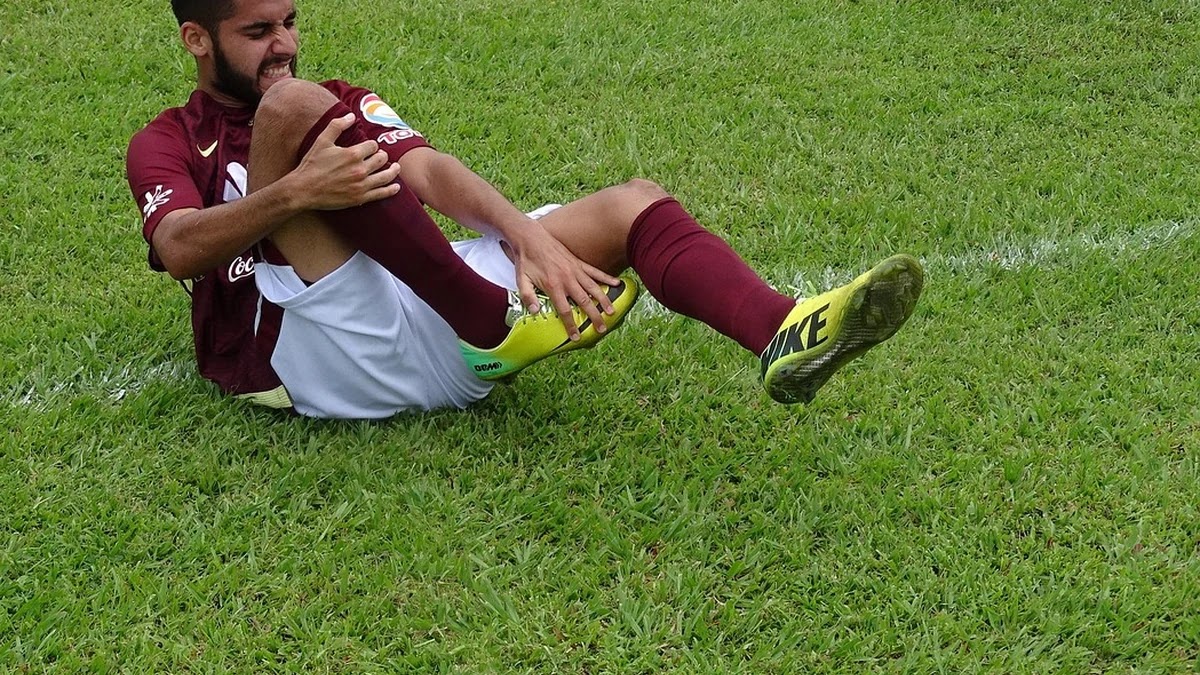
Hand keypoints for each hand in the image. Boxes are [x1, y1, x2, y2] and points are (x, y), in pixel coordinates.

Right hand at [292, 114, 402, 209]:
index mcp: (352, 154)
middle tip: (382, 157)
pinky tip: (397, 187)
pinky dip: (391, 190)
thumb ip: (337, 126)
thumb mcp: (322, 141)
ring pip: (386, 176)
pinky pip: (381, 193)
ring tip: (396, 167)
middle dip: (382, 156)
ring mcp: (361, 185)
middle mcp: (360, 169)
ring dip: (393, 171)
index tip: (369, 148)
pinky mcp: (360, 198)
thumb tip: (351, 116)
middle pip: (381, 159)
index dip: (372, 146)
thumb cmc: (312, 164)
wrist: (303, 189)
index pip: (373, 146)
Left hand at [508, 224, 621, 340]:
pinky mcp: (578, 262)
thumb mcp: (521, 280)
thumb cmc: (526, 260)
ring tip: (612, 312)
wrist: (531, 238)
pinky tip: (617, 283)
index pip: (565, 311)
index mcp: (553, 286)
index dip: (571, 325)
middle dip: (594, 317)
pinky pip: (595, 272)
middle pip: (584, 302)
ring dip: (604, 300)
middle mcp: (567, 279)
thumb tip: (535, 312)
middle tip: (602, 329)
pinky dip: (607, 278)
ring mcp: (575, 270)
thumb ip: (528, 297)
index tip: (576, 337)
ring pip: (593, 288)